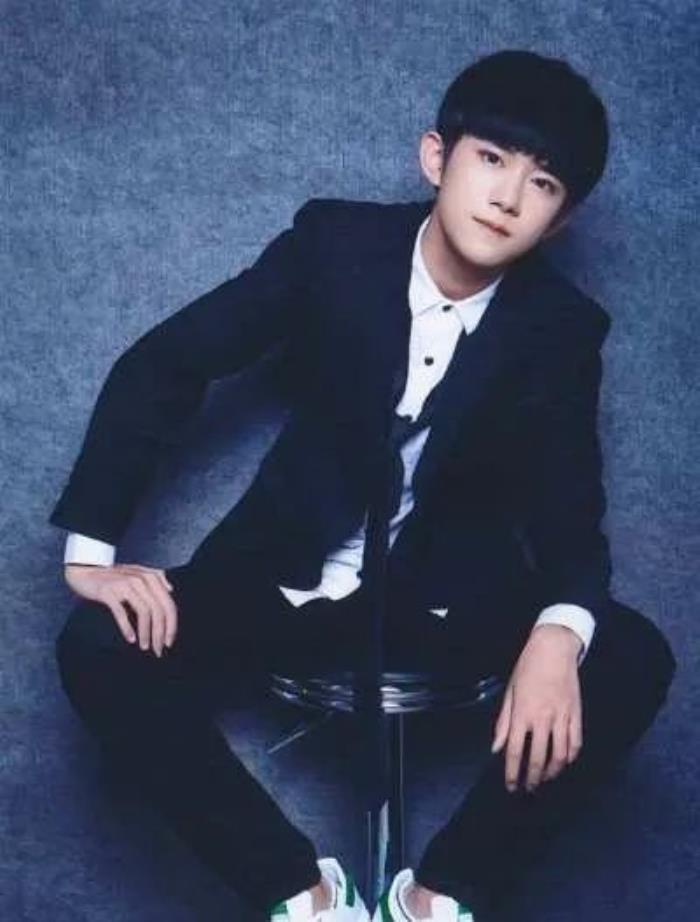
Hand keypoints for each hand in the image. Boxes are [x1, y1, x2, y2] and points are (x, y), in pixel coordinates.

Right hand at [64, 563, 176, 656]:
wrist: (86, 570)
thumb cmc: (113, 575)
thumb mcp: (137, 572)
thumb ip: (156, 577)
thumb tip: (171, 589)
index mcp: (151, 577)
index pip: (168, 604)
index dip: (171, 625)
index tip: (169, 642)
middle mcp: (141, 579)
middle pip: (158, 610)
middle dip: (160, 633)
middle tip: (158, 650)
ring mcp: (125, 585)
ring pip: (144, 612)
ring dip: (146, 633)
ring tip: (144, 646)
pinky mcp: (109, 592)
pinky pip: (121, 612)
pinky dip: (127, 628)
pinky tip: (131, 639)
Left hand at [491, 624, 582, 792]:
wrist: (553, 649)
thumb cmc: (527, 668)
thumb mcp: (510, 692)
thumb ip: (503, 723)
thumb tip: (496, 748)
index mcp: (522, 713)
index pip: (515, 751)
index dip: (512, 772)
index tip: (511, 786)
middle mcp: (542, 718)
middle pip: (539, 758)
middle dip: (533, 778)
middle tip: (529, 789)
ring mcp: (562, 717)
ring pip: (560, 755)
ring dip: (553, 772)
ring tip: (546, 780)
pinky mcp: (576, 714)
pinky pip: (575, 742)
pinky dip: (570, 757)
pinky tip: (564, 763)